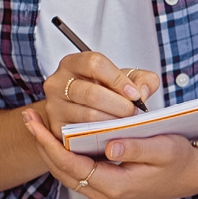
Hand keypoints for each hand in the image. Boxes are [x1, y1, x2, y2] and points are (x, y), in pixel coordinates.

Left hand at [20, 112, 197, 198]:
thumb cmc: (180, 159)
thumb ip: (137, 147)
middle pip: (61, 171)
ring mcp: (104, 194)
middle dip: (41, 145)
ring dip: (48, 150)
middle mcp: (105, 194)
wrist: (192, 176)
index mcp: (117, 185)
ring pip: (65, 173)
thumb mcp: (164, 148)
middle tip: (27, 118)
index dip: (49, 144)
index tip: (35, 124)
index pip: (72, 166)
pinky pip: (76, 172)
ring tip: (35, 125)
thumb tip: (110, 147)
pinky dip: (62, 155)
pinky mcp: (106, 187)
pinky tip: (57, 137)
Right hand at [41, 51, 158, 130]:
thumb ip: (143, 80)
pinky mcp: (56, 128)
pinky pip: (81, 133)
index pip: (94, 63)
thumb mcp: (128, 80)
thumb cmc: (108, 92)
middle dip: (119, 105)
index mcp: (73, 63)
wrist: (89, 112)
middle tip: (133, 112)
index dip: (118, 79)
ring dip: (113, 121)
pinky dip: (102, 134)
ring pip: (88, 116)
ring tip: (125, 122)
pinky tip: (113, 132)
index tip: (134, 94)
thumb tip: (142, 92)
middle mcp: (57, 83)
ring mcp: (54, 106)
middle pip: (91, 93)